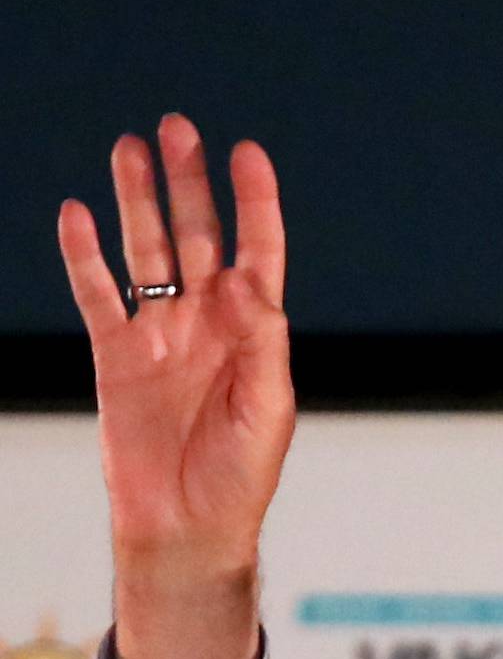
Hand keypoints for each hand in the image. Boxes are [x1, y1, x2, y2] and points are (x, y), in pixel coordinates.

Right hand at [57, 114, 293, 658]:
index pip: (257, 256)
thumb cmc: (239, 480)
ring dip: (139, 202)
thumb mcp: (268, 415)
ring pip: (148, 252)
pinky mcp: (116, 355)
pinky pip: (98, 294)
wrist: (188, 528)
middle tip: (177, 130)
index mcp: (254, 338)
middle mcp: (208, 327)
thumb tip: (250, 286)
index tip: (247, 154)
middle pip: (199, 239)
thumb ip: (264, 349)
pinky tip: (78, 215)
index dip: (255, 205)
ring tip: (131, 151)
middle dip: (189, 186)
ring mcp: (161, 336)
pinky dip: (85, 256)